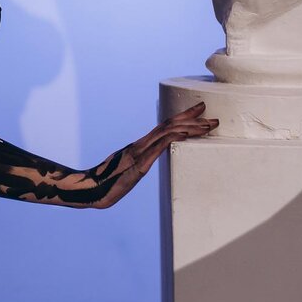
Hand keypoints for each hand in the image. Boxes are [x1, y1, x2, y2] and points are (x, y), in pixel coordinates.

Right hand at [81, 102, 217, 208]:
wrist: (91, 190)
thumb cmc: (107, 185)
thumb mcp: (128, 173)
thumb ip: (137, 166)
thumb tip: (144, 167)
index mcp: (139, 146)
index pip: (165, 126)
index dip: (182, 117)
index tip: (199, 111)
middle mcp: (141, 144)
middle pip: (169, 124)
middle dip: (191, 117)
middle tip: (210, 113)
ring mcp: (140, 152)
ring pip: (168, 132)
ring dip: (190, 127)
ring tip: (208, 124)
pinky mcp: (139, 163)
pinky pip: (159, 146)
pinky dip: (174, 136)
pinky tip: (186, 133)